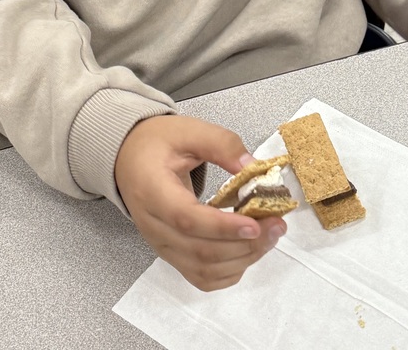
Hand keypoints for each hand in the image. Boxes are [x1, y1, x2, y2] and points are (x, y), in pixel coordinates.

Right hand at [115, 115, 285, 291]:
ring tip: (270, 235)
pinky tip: (248, 249)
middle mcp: (153, 226)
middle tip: (277, 225)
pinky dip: (230, 271)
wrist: (130, 157)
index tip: (255, 223)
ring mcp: (161, 245)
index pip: (186, 219)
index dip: (222, 227)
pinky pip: (201, 277)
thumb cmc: (158, 143)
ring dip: (243, 259)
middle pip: (199, 251)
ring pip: (204, 270)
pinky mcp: (171, 255)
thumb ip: (221, 144)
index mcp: (152, 190)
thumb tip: (253, 168)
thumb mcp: (188, 130)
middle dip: (244, 245)